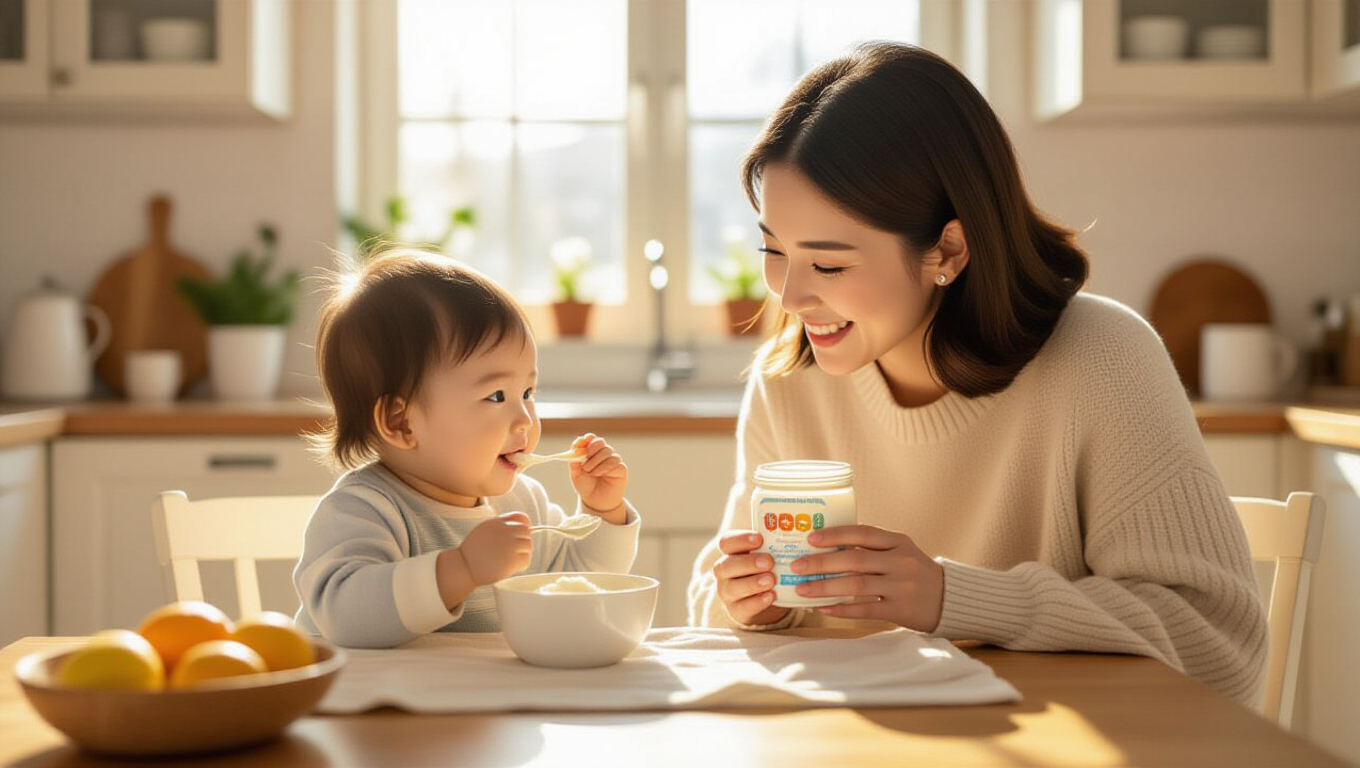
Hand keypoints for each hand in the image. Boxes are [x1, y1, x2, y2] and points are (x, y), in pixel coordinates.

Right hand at [458, 511, 532, 585]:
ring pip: (528, 546)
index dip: (524, 527)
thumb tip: (524, 523)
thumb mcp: (484, 529)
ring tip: (513, 560)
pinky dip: (522, 565)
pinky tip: (513, 568)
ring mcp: (509, 545)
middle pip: (526, 532)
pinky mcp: (511, 560)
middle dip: (523, 542)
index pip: (522, 518)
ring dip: (523, 553)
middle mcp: (504, 531)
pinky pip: (526, 560)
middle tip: (516, 552)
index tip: (521, 535)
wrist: (464, 567)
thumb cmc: (472, 551)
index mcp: (497, 522)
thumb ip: (501, 524)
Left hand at [568, 433, 627, 522]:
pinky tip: (598, 474)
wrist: (595, 502)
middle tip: (584, 461)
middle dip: (591, 449)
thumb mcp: (576, 473)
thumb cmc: (586, 486)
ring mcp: (613, 460)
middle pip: (600, 442)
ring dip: (596, 460)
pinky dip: (604, 467)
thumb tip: (576, 443)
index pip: (592, 439)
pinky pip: (615, 461)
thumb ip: (574, 459)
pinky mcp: (621, 469)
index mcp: (592, 452)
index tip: (581, 443)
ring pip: (608, 451)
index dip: (587, 438)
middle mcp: (604, 454)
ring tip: (589, 472)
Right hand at [712, 531, 789, 626]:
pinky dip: (757, 602)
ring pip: (732, 587)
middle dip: (748, 563)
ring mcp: (727, 592)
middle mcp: (724, 572)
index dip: (740, 539)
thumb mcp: (767, 555)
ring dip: (752, 583)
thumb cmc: (766, 570)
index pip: (726, 542)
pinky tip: (771, 596)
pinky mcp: (737, 611)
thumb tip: (796, 529)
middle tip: (769, 561)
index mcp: (731, 553)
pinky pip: (743, 607)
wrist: (763, 600)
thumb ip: (774, 546)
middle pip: (726, 565)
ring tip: (771, 580)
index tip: (759, 538)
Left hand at [790, 525, 943, 631]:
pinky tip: (823, 609)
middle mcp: (900, 562)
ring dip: (825, 587)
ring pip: (856, 585)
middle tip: (797, 566)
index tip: (810, 538)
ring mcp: (902, 587)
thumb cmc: (915, 572)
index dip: (835, 535)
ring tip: (802, 589)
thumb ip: (872, 548)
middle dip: (821, 563)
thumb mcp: (900, 551)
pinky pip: (866, 610)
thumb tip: (827, 546)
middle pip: (854, 560)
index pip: (862, 533)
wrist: (950, 598)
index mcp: (898, 542)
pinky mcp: (901, 610)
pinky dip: (842, 610)